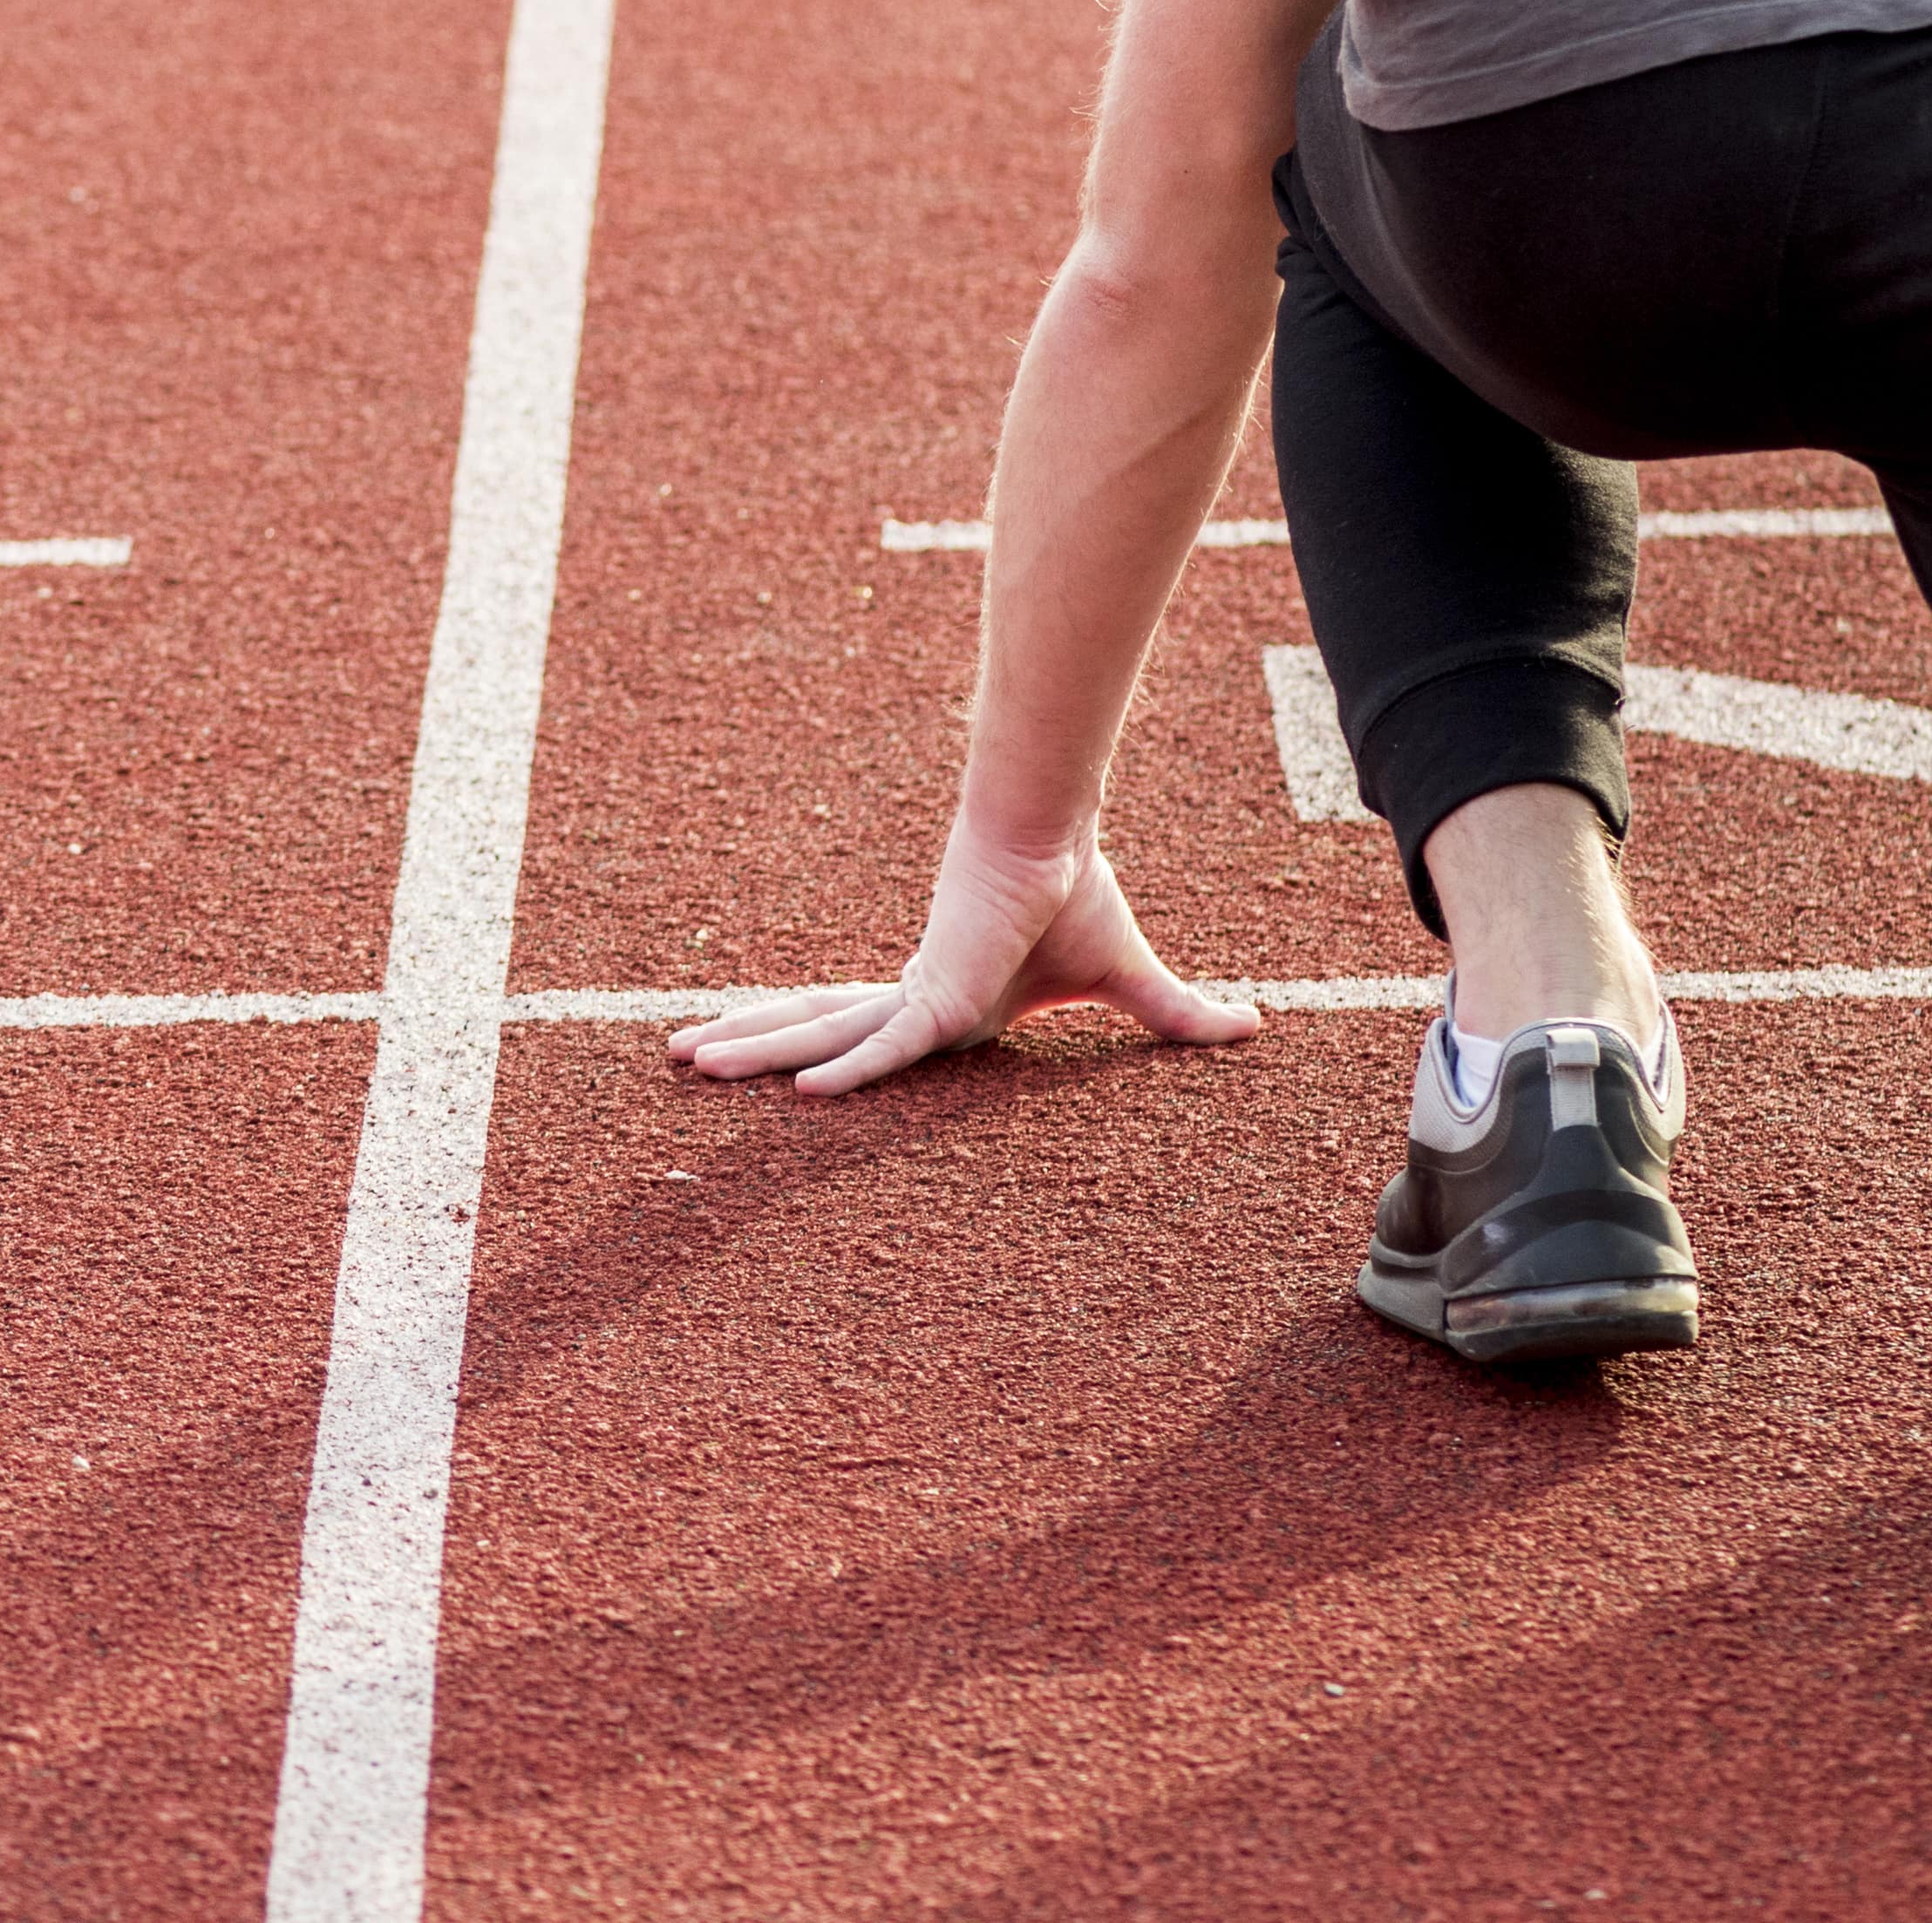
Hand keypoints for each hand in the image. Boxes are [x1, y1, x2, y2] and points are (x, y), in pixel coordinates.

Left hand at [664, 821, 1262, 1097]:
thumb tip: (1254, 1027)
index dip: (813, 1050)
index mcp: (942, 1002)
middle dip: (745, 1045)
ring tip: (680, 1059)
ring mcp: (917, 998)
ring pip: (821, 1036)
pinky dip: (846, 1068)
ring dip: (752, 1048)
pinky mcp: (938, 998)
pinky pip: (885, 1046)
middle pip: (814, 1031)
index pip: (862, 1033)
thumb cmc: (1074, 894)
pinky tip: (798, 1093)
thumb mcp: (1124, 978)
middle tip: (677, 1058)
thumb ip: (1172, 1014)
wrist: (1061, 837)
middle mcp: (912, 1000)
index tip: (767, 1071)